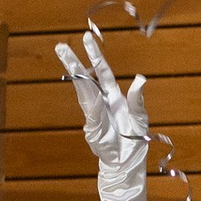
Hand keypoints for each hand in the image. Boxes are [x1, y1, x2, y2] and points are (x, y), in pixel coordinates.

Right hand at [56, 26, 149, 185]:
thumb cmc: (134, 139)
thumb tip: (140, 78)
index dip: (95, 56)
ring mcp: (94, 114)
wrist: (126, 163)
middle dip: (74, 61)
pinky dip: (89, 99)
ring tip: (63, 56)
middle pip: (86, 78)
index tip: (86, 38)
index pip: (102, 72)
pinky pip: (91, 112)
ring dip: (74, 73)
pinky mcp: (92, 129)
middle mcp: (101, 102)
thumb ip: (137, 99)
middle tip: (60, 45)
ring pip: (83, 91)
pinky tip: (82, 81)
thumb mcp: (140, 117)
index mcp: (113, 96)